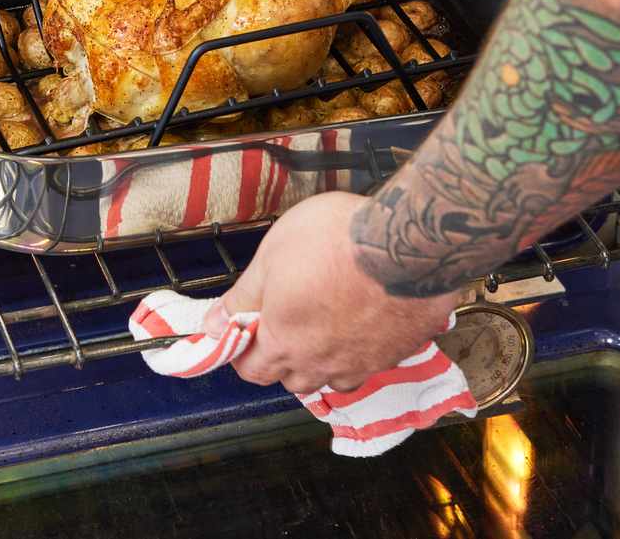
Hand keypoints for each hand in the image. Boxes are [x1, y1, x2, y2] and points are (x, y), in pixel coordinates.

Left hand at [203, 190, 461, 394]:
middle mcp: (324, 363)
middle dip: (281, 357)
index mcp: (285, 342)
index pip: (251, 369)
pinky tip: (362, 321)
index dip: (242, 350)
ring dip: (322, 360)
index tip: (244, 331)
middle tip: (283, 321)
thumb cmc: (337, 241)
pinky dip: (362, 349)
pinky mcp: (399, 352)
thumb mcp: (272, 256)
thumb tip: (213, 323)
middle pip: (292, 379)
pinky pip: (372, 362)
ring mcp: (365, 362)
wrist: (406, 241)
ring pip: (334, 377)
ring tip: (323, 325)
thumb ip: (243, 297)